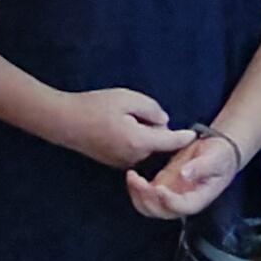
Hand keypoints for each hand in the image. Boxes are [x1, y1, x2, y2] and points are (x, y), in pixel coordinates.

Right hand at [51, 86, 184, 171]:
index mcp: (140, 141)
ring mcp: (123, 162)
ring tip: (120, 116)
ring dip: (142, 133)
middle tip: (135, 109)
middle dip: (156, 128)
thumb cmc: (94, 107)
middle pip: (157, 142)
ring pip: (144, 145)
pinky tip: (113, 125)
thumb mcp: (127, 98)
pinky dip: (131, 138)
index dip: (184, 137)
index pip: (170, 140)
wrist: (63, 122)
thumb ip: (151, 108)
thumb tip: (164, 120)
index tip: (197, 135)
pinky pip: (132, 149)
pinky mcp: (114, 162)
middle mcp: (134, 157)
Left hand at [128, 123, 244, 221]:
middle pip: (161, 211)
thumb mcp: (215, 158)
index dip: (170, 201)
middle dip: (147, 199)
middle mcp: (183, 201)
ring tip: (132, 177)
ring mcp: (171, 195)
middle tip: (139, 181)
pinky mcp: (163, 185)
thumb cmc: (220, 156)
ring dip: (138, 196)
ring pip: (150, 206)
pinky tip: (132, 175)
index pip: (182, 207)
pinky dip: (137, 189)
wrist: (217, 150)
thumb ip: (201, 167)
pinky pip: (146, 194)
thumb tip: (185, 173)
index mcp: (198, 198)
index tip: (159, 189)